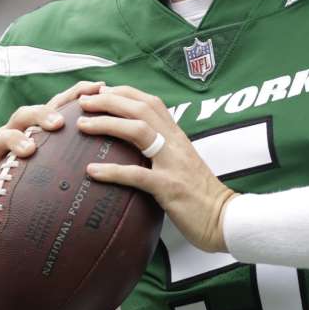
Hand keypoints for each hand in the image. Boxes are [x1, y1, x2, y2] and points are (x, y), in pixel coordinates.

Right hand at [0, 80, 106, 221]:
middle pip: (26, 114)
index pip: (57, 105)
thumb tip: (130, 151)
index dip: (76, 93)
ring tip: (29, 150)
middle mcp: (16, 134)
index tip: (99, 87)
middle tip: (59, 123)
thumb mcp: (63, 168)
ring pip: (2, 136)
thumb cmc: (38, 186)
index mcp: (39, 130)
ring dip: (15, 141)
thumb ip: (87, 155)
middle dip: (42, 114)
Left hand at [77, 86, 236, 253]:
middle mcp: (176, 144)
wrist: (225, 218)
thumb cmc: (202, 195)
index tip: (100, 92)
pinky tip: (92, 171)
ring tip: (82, 125)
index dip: (124, 93)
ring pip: (138, 131)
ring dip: (107, 124)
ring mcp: (173, 164)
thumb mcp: (183, 164)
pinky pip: (137, 175)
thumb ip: (164, 152)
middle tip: (83, 101)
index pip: (151, 102)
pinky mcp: (170, 188)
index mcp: (178, 137)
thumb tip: (137, 149)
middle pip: (141, 109)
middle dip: (109, 101)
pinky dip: (113, 171)